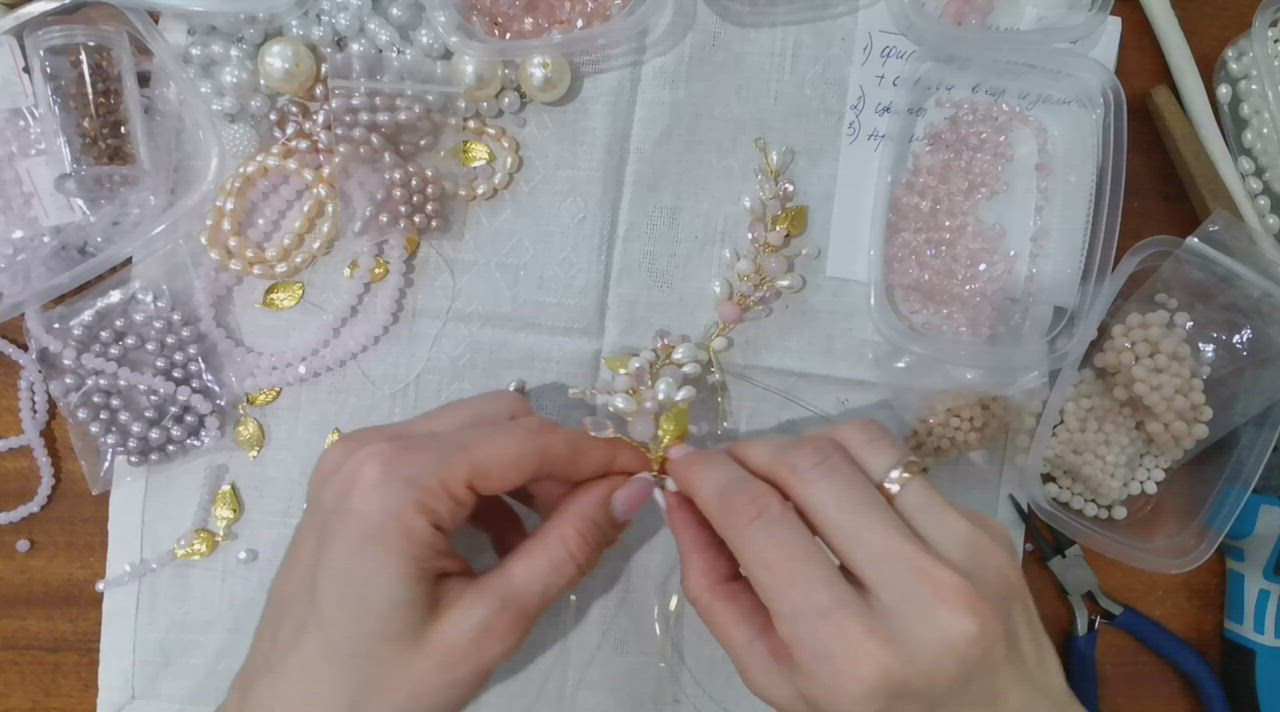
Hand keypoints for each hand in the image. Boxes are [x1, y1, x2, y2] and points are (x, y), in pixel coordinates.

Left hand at [222, 392, 651, 711]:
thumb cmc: (381, 688)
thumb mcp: (489, 625)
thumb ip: (567, 548)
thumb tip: (634, 489)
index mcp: (398, 479)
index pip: (524, 439)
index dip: (595, 452)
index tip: (650, 472)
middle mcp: (371, 446)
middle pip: (500, 419)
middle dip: (558, 461)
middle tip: (598, 518)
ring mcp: (354, 456)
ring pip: (473, 431)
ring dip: (523, 472)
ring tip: (549, 540)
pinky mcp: (352, 476)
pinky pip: (439, 453)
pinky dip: (483, 484)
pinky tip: (500, 543)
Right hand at [664, 422, 1081, 711]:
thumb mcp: (777, 678)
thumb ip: (718, 590)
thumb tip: (681, 499)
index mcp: (850, 651)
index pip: (760, 522)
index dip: (709, 477)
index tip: (683, 464)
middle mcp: (917, 594)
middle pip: (811, 465)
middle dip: (751, 451)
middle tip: (726, 467)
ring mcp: (965, 554)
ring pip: (862, 443)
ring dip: (802, 444)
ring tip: (781, 475)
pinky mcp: (989, 529)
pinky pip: (904, 464)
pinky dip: (855, 468)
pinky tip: (844, 502)